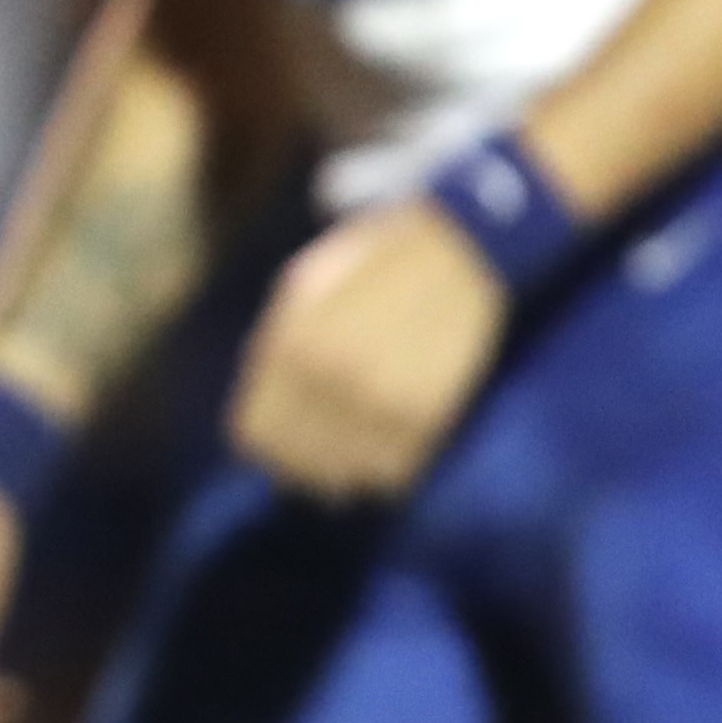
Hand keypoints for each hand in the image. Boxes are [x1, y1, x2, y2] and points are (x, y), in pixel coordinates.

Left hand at [229, 197, 506, 497]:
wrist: (463, 248)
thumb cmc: (378, 260)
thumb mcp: (308, 284)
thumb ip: (279, 342)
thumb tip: (265, 396)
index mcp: (293, 347)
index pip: (257, 433)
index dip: (268, 440)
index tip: (285, 436)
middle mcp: (332, 382)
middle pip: (301, 463)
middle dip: (307, 460)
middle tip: (325, 448)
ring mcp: (380, 404)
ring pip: (349, 474)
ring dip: (351, 468)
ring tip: (362, 445)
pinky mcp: (427, 417)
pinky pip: (396, 471)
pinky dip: (390, 466)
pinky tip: (394, 440)